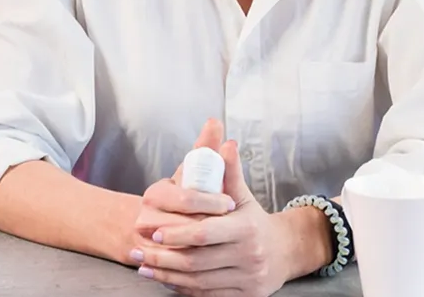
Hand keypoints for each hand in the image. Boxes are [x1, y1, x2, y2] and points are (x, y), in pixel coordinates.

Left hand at [132, 131, 298, 296]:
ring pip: (198, 282)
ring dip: (166, 275)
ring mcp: (247, 279)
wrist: (285, 252)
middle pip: (196, 261)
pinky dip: (183, 290)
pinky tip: (165, 280)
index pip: (204, 233)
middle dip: (162, 257)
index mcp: (246, 228)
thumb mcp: (242, 195)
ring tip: (143, 266)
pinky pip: (207, 296)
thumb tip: (223, 141)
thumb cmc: (255, 221)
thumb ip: (229, 171)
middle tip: (138, 251)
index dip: (177, 234)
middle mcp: (248, 256)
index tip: (154, 232)